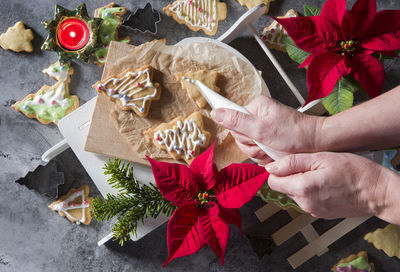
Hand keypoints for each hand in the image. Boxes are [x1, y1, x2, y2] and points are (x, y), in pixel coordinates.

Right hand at [211, 96, 323, 163]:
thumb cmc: (294, 134)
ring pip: (249, 147)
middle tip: (268, 145)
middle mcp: (257, 117)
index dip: (242, 134)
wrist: (318, 144)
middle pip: (240, 137)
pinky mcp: (269, 140)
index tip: (255, 136)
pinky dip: (266, 156)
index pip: (233, 122)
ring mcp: (263, 129)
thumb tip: (215, 112)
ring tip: (275, 150)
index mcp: (255, 107)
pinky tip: (276, 154)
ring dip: (260, 153)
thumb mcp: (262, 129)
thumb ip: (236, 121)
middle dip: (253, 147)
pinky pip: (258, 152)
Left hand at [265, 152, 388, 218]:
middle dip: (291, 176)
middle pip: (284, 188)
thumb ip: (292, 162)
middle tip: (311, 166)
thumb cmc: (354, 171)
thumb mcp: (321, 157)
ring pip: (295, 194)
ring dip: (302, 184)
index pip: (272, 182)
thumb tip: (271, 167)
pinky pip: (307, 201)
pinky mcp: (321, 214)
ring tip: (321, 175)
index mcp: (302, 188)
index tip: (290, 163)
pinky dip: (311, 192)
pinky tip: (326, 184)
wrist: (378, 192)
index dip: (278, 170)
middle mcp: (305, 203)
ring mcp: (313, 211)